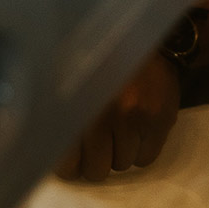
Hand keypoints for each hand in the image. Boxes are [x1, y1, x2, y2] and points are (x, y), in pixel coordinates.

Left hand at [56, 52, 179, 181]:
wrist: (142, 38)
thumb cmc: (99, 65)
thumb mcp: (71, 86)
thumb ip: (59, 120)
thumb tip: (49, 156)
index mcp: (75, 106)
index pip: (66, 163)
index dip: (69, 165)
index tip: (72, 157)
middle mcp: (103, 113)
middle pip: (96, 170)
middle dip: (96, 161)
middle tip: (98, 145)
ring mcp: (134, 117)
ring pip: (122, 164)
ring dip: (120, 153)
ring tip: (120, 128)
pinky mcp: (159, 119)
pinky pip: (146, 159)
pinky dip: (141, 151)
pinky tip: (137, 130)